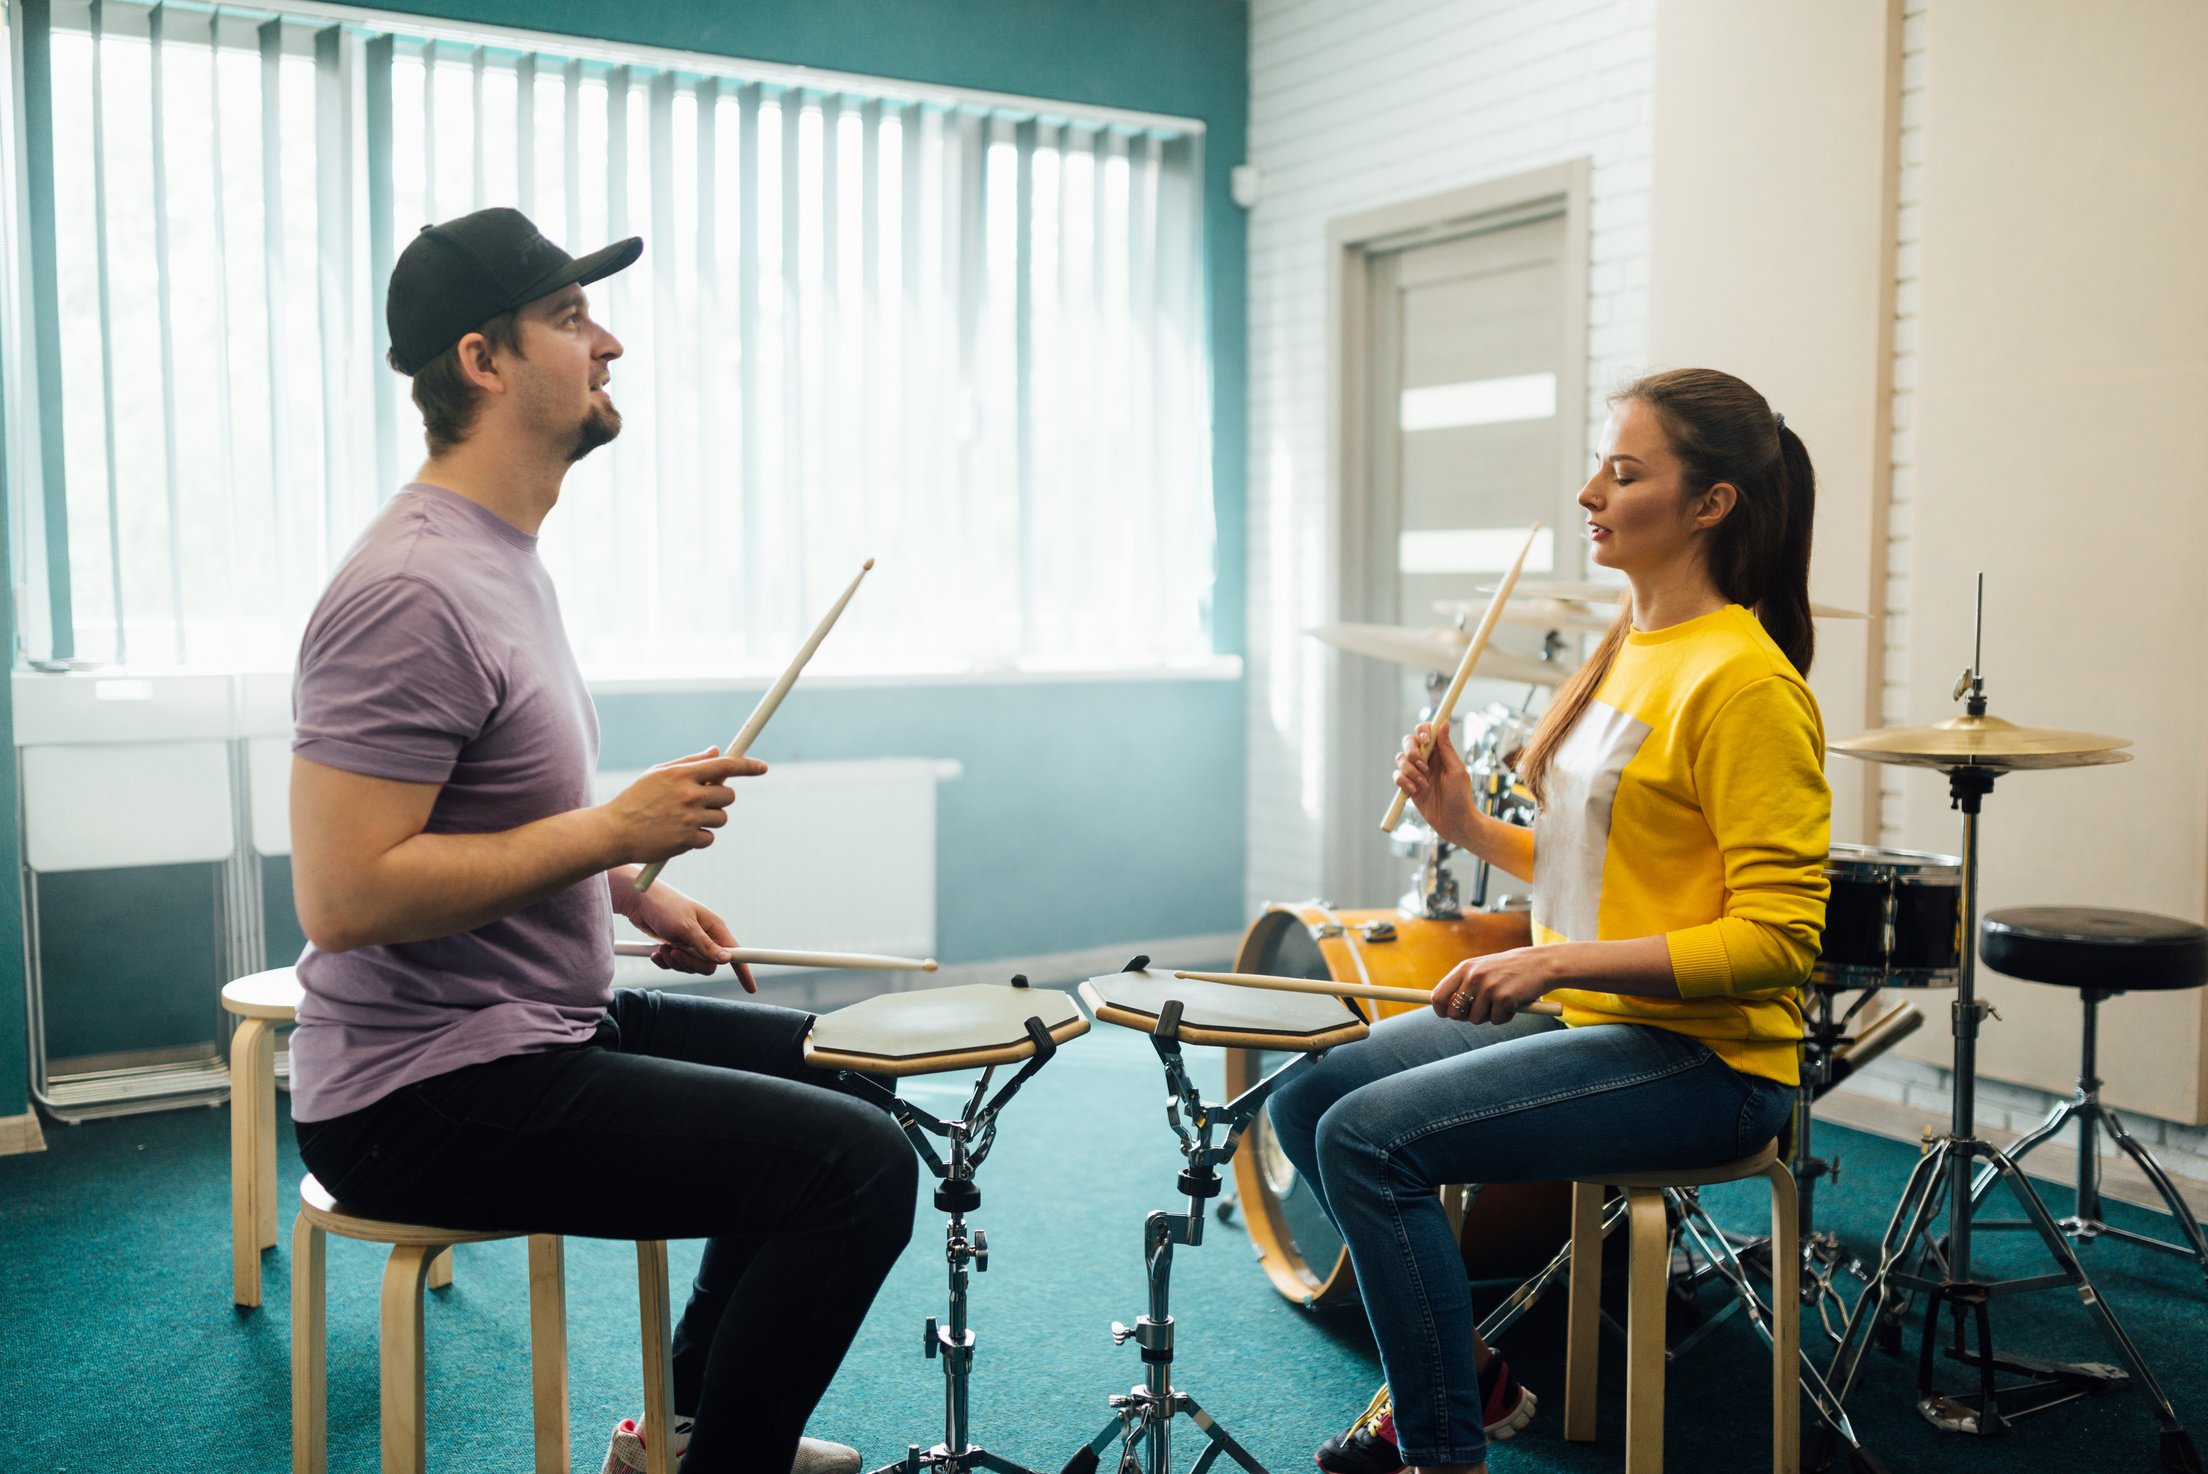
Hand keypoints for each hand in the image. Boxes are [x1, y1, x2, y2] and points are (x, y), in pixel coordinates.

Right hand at [601, 746, 767, 864]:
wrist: (614, 832)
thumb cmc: (636, 800)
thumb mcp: (658, 774)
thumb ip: (689, 763)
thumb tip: (717, 751)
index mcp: (682, 774)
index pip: (725, 765)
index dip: (748, 766)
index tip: (763, 767)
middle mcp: (688, 794)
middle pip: (729, 795)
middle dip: (719, 798)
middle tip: (700, 801)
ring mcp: (689, 818)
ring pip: (722, 817)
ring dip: (710, 819)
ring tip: (684, 819)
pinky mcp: (687, 840)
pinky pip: (710, 837)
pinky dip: (700, 838)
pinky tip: (679, 834)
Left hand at [620, 879, 755, 992]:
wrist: (639, 901)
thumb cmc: (665, 907)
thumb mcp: (685, 927)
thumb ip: (705, 946)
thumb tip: (727, 960)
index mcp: (714, 928)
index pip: (735, 952)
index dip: (744, 971)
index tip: (751, 989)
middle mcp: (705, 936)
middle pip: (708, 966)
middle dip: (690, 963)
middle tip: (675, 952)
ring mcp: (690, 943)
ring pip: (691, 967)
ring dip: (674, 962)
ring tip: (663, 947)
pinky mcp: (676, 947)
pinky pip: (676, 965)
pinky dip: (664, 962)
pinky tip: (655, 953)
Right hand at [1394, 720, 1473, 844]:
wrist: (1455, 823)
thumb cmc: (1462, 797)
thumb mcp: (1457, 770)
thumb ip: (1447, 748)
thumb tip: (1442, 723)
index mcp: (1440, 753)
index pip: (1426, 732)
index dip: (1422, 731)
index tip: (1426, 740)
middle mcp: (1426, 760)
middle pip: (1408, 742)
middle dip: (1412, 752)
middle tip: (1424, 766)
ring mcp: (1416, 774)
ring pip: (1400, 759)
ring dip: (1410, 771)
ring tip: (1423, 784)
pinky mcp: (1408, 787)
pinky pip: (1397, 776)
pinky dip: (1403, 782)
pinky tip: (1414, 791)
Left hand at [1429, 946, 1558, 1025]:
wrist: (1541, 964)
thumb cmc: (1509, 970)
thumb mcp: (1482, 969)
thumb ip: (1463, 985)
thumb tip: (1447, 1010)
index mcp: (1465, 968)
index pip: (1439, 995)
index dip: (1440, 1010)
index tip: (1447, 1015)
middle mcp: (1473, 977)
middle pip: (1454, 1013)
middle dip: (1465, 1017)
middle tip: (1481, 1010)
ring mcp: (1488, 988)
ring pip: (1475, 1019)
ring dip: (1488, 1016)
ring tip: (1501, 1002)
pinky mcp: (1504, 999)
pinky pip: (1496, 1020)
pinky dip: (1504, 1017)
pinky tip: (1513, 1003)